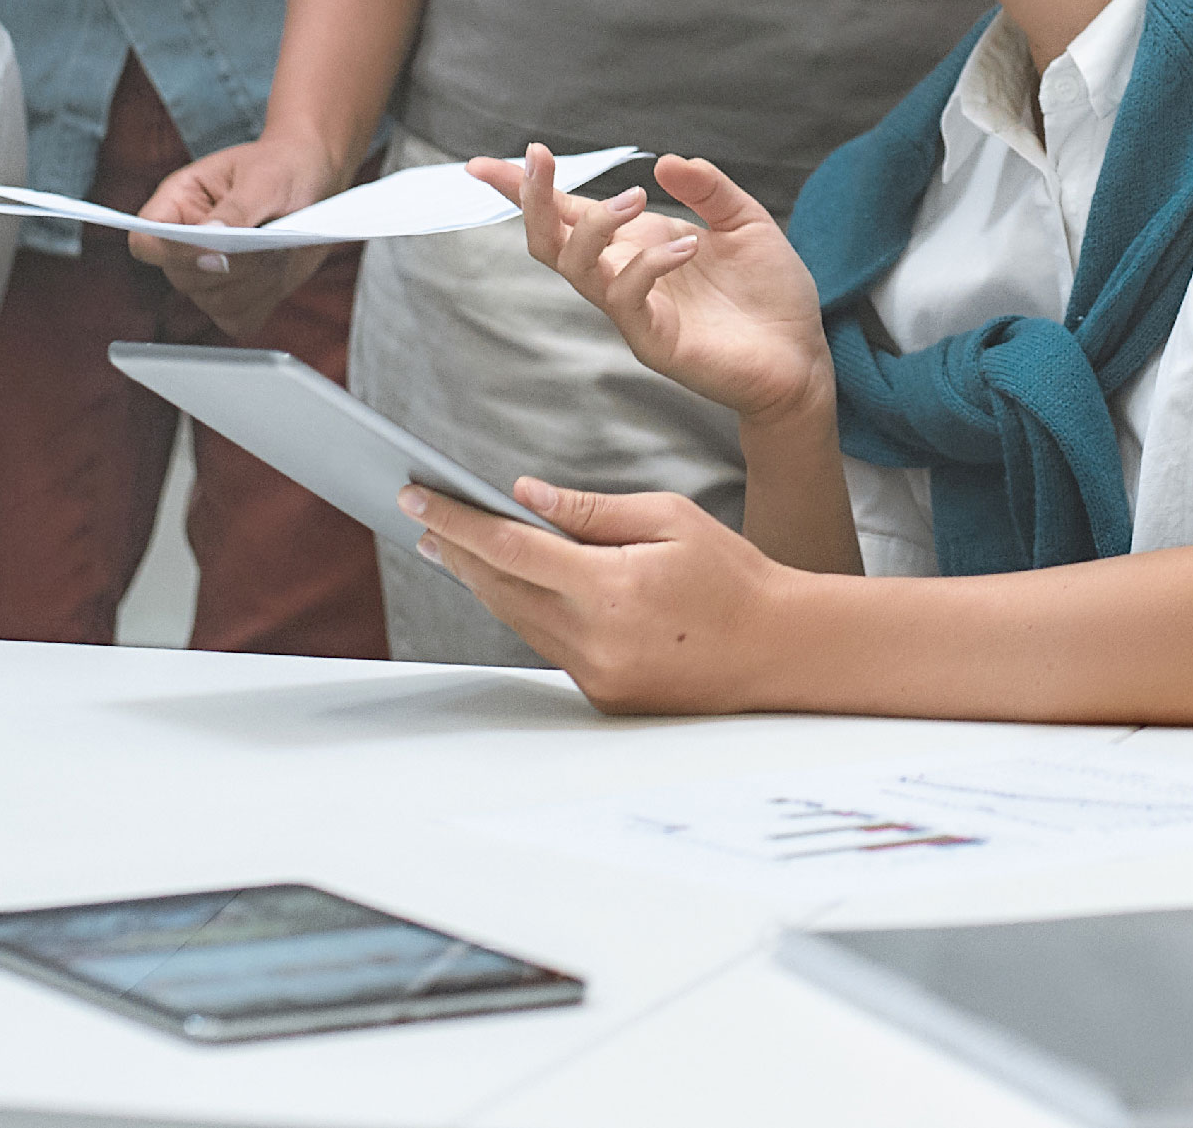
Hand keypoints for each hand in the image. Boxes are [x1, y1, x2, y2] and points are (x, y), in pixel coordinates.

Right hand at [125, 131, 342, 337]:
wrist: (313, 181)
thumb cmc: (280, 167)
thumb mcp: (263, 178)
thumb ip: (236, 208)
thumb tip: (210, 234)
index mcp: (177, 204)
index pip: (146, 241)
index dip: (170, 252)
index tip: (213, 247)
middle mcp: (187, 244)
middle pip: (182, 278)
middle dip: (229, 267)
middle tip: (266, 245)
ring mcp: (210, 274)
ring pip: (213, 303)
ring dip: (252, 283)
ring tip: (278, 251)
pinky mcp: (237, 296)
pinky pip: (239, 319)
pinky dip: (263, 300)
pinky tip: (279, 271)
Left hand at [405, 475, 793, 714]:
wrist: (777, 652)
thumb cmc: (732, 576)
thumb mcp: (668, 518)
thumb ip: (590, 511)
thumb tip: (523, 496)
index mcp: (609, 590)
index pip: (510, 548)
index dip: (456, 521)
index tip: (415, 498)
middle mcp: (593, 640)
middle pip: (500, 588)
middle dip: (456, 549)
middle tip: (421, 517)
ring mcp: (595, 675)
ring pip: (516, 620)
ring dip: (482, 581)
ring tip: (451, 546)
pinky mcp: (602, 695)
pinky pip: (547, 645)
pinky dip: (524, 610)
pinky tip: (511, 585)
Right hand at [464, 148, 833, 431]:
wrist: (800, 356)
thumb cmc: (768, 293)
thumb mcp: (744, 221)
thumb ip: (708, 189)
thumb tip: (664, 161)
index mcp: (636, 244)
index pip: (567, 214)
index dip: (523, 190)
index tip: (479, 165)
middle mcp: (622, 276)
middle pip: (549, 241)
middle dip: (532, 199)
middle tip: (540, 158)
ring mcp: (633, 311)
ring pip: (576, 268)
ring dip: (596, 225)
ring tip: (637, 199)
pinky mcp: (653, 341)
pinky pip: (625, 301)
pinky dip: (648, 265)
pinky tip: (688, 246)